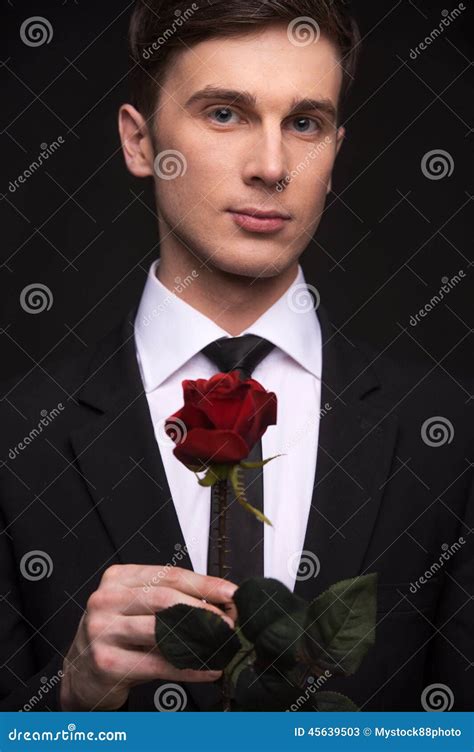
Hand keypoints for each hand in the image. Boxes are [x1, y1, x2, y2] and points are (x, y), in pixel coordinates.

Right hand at [59, 564, 237, 709]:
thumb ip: (170, 599)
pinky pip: (158, 664)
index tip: (232, 593)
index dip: (205, 584)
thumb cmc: (116, 635)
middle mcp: (107, 600)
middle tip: (231, 623)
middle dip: (205, 611)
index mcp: (118, 578)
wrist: (80, 673)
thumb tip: (220, 602)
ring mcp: (103, 631)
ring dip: (200, 639)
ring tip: (223, 645)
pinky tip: (208, 669)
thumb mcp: (136, 607)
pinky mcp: (107, 663)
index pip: (170, 575)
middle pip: (167, 599)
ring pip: (162, 630)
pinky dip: (188, 667)